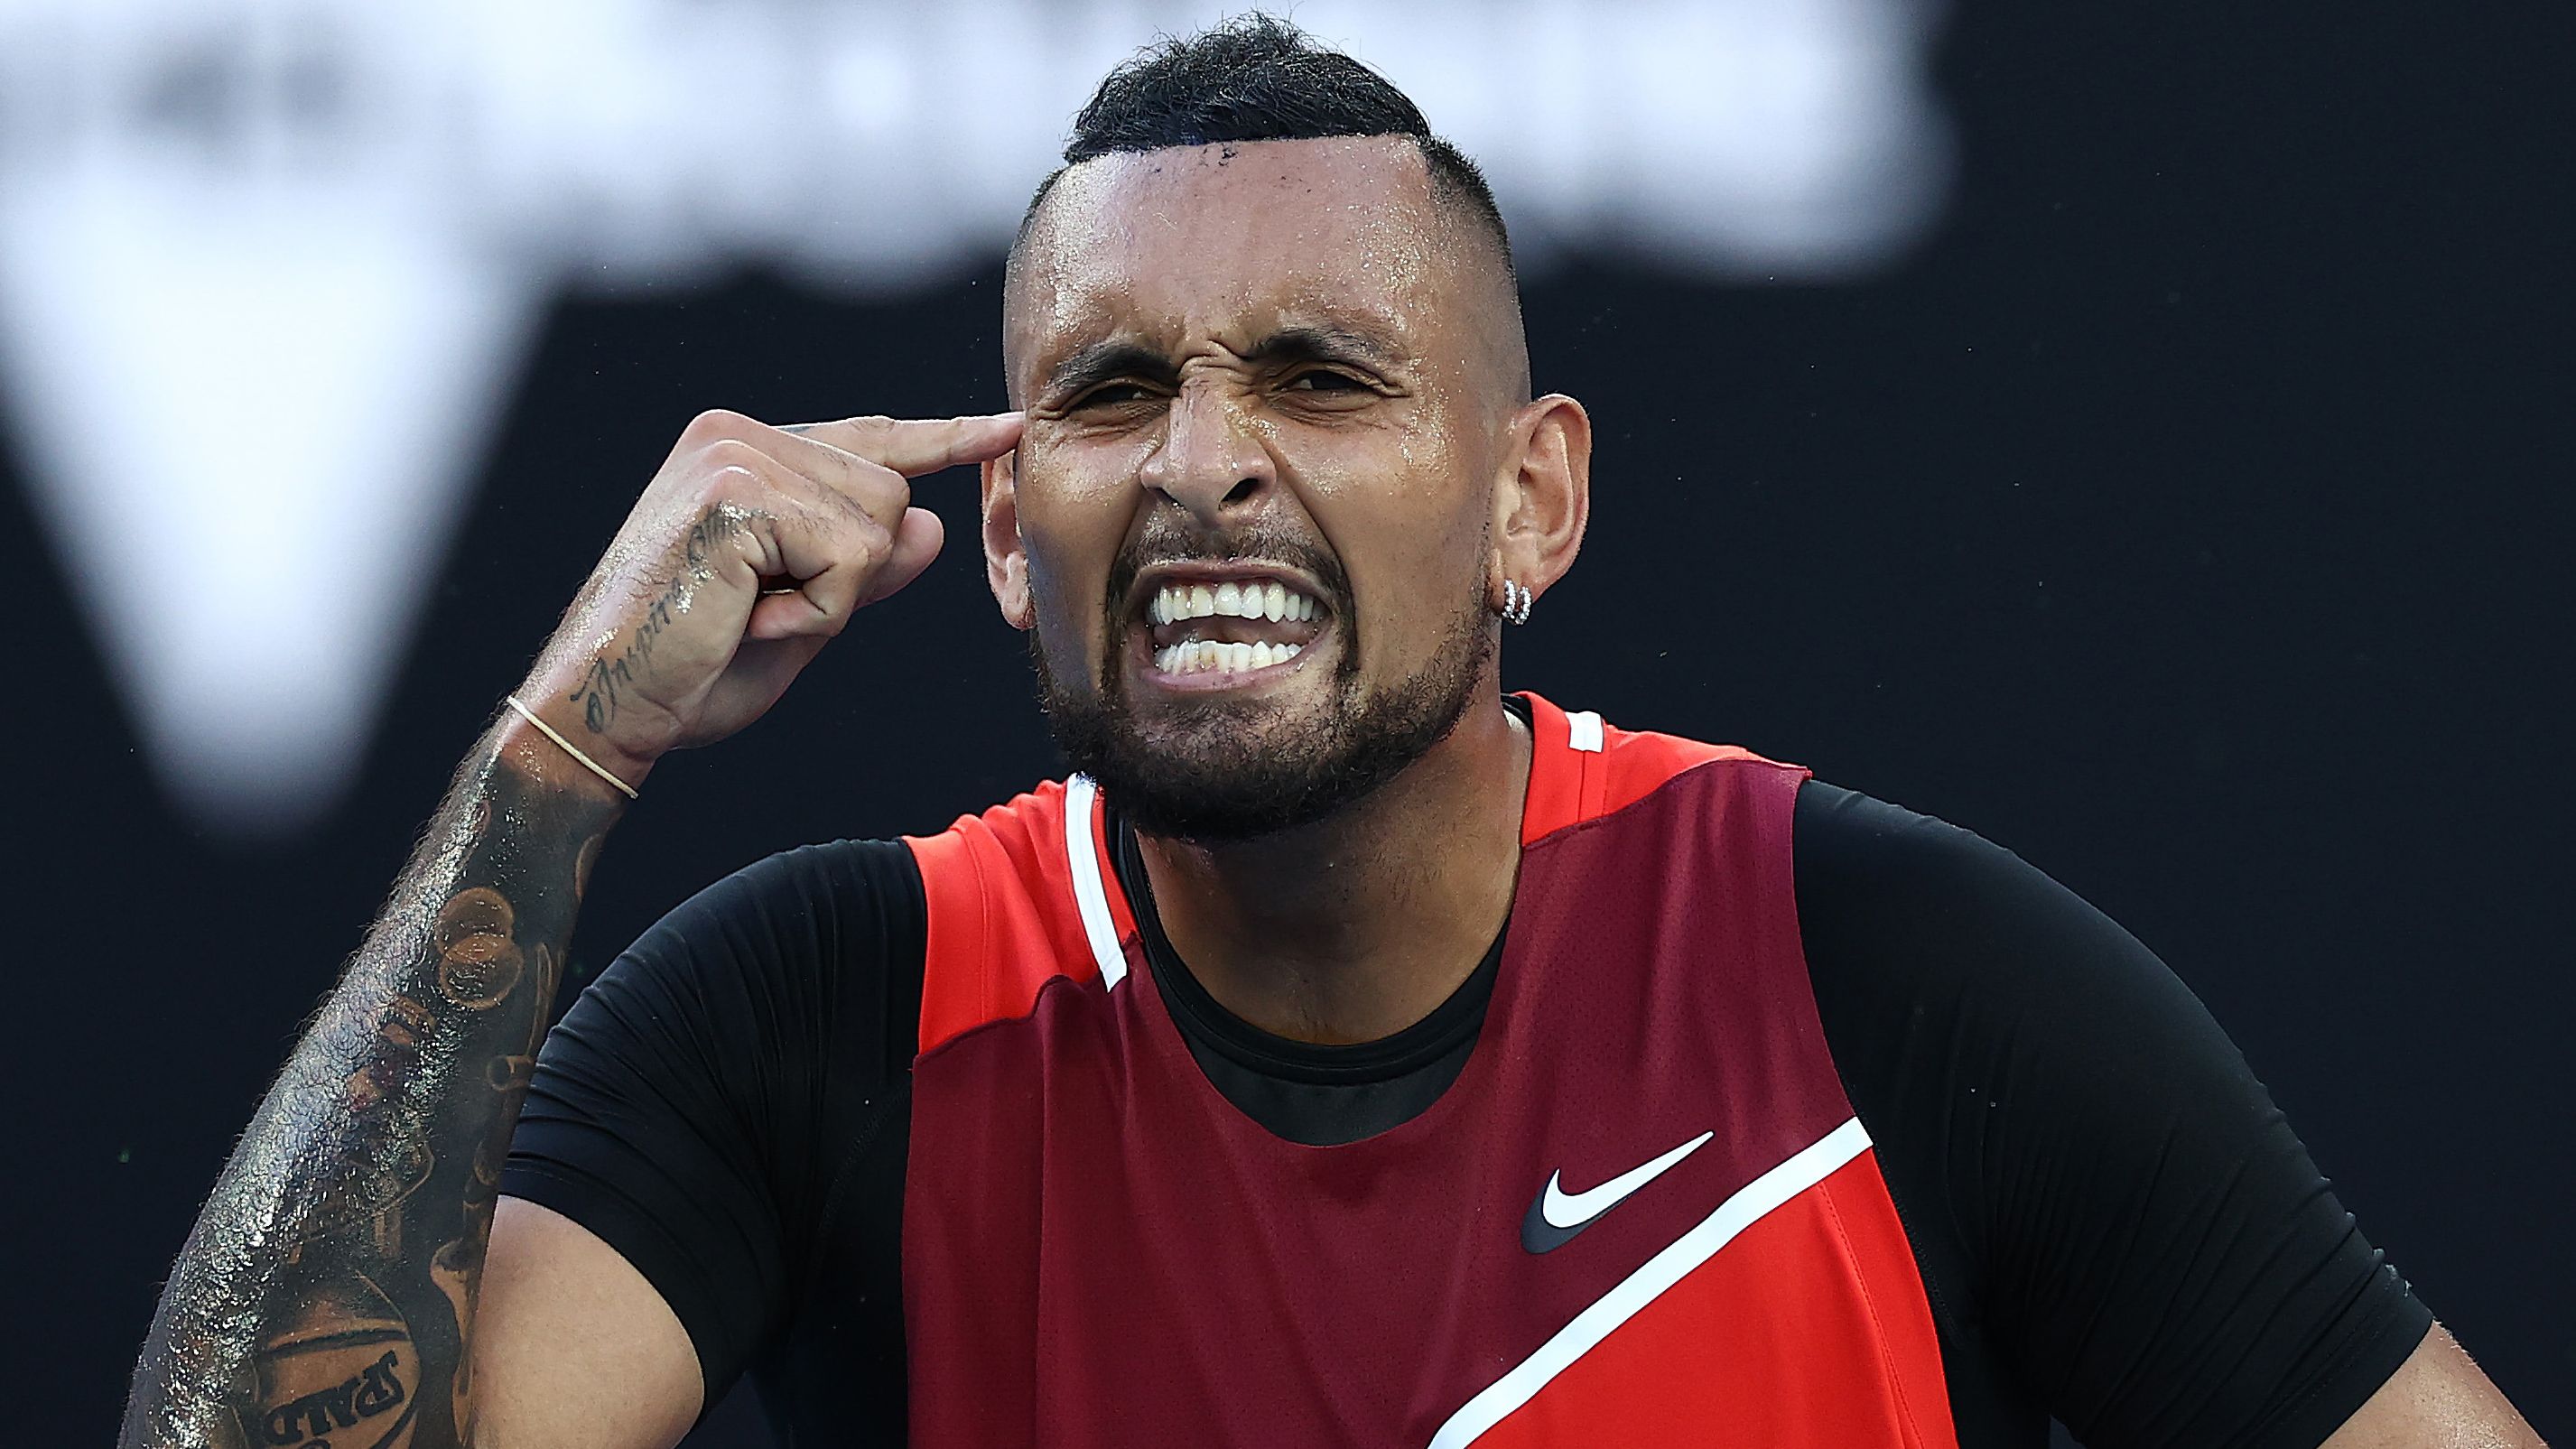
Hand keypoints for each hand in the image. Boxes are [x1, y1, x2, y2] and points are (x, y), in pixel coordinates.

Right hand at [516, 408, 1022, 786]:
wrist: (604, 708)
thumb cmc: (690, 671)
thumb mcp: (804, 615)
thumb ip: (865, 568)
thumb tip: (935, 528)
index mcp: (743, 451)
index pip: (868, 440)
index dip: (944, 441)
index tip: (1008, 429)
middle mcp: (736, 433)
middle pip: (892, 493)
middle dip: (852, 576)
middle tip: (758, 613)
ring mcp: (734, 453)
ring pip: (880, 523)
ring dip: (833, 598)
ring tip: (747, 615)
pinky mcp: (738, 491)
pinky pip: (849, 557)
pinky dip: (815, 611)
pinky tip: (745, 619)